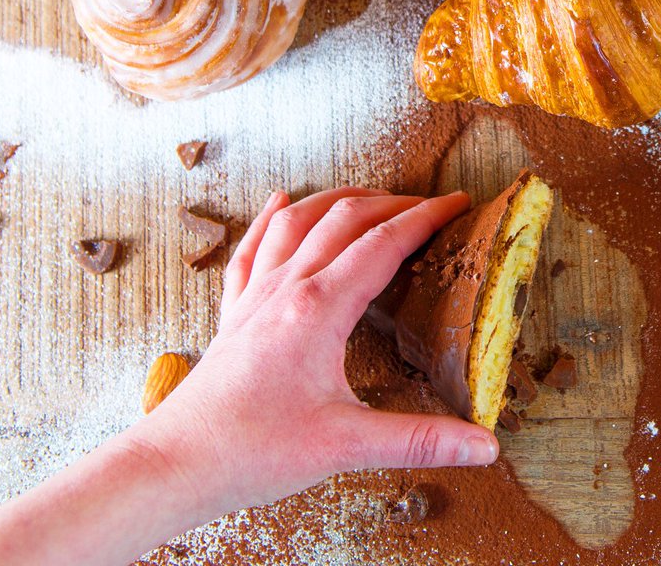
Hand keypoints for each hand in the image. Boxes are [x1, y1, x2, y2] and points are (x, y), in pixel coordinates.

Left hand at [137, 187, 497, 515]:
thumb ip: (419, 440)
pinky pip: (253, 247)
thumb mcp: (346, 446)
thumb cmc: (254, 453)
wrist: (175, 465)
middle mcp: (288, 287)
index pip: (385, 243)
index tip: (459, 202)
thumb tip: (485, 445)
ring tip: (372, 195)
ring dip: (340, 200)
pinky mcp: (234, 312)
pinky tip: (279, 200)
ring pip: (299, 220)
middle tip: (430, 206)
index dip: (427, 218)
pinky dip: (271, 218)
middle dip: (394, 203)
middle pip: (346, 219)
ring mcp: (256, 295)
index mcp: (320, 308)